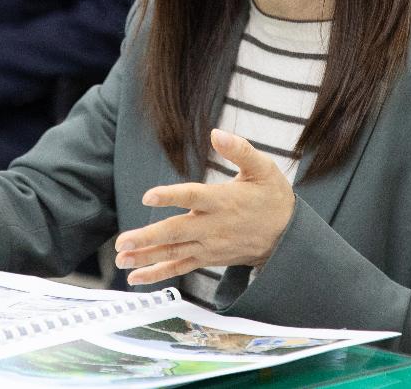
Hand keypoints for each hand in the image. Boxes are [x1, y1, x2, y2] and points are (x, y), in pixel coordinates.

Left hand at [113, 129, 295, 285]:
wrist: (288, 236)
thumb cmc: (273, 197)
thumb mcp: (264, 168)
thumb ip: (240, 150)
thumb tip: (217, 133)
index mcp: (224, 200)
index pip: (193, 196)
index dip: (171, 195)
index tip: (148, 196)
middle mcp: (213, 226)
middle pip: (177, 232)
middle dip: (148, 238)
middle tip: (122, 242)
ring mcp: (209, 245)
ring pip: (174, 253)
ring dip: (146, 257)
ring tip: (121, 259)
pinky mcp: (208, 257)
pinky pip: (180, 267)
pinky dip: (158, 273)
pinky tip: (136, 277)